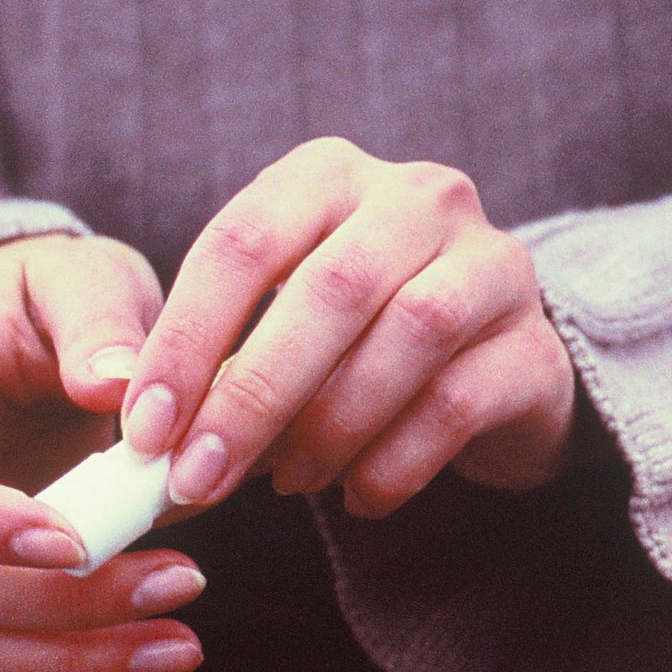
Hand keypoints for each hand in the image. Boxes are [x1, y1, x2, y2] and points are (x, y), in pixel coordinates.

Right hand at [0, 231, 211, 671]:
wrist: (38, 334)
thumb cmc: (56, 296)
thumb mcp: (80, 271)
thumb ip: (97, 316)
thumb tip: (120, 386)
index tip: (74, 542)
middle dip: (58, 606)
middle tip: (182, 582)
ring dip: (73, 663)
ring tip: (184, 645)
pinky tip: (154, 660)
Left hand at [121, 140, 577, 522]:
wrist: (491, 370)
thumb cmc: (353, 343)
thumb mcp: (274, 328)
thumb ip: (213, 370)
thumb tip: (135, 451)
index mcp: (330, 175)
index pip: (245, 240)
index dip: (188, 340)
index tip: (145, 431)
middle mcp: (419, 198)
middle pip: (331, 288)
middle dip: (255, 396)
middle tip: (202, 478)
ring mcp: (491, 265)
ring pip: (408, 337)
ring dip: (328, 428)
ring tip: (287, 484)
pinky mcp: (535, 345)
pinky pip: (457, 403)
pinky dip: (392, 463)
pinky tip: (359, 497)